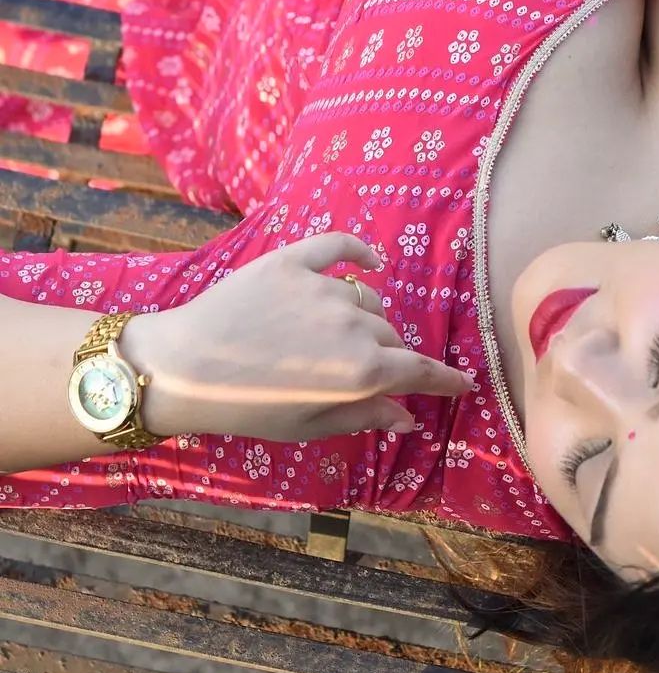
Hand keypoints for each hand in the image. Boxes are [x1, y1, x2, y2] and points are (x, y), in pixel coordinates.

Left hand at [125, 232, 472, 442]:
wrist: (181, 367)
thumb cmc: (244, 408)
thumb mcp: (308, 425)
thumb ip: (364, 416)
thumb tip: (409, 418)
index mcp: (360, 372)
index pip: (421, 371)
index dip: (445, 380)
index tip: (463, 384)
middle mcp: (353, 325)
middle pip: (390, 337)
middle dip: (387, 357)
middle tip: (359, 373)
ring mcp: (324, 287)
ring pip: (366, 301)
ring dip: (363, 320)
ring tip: (333, 339)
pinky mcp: (294, 260)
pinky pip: (341, 247)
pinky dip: (360, 253)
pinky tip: (371, 262)